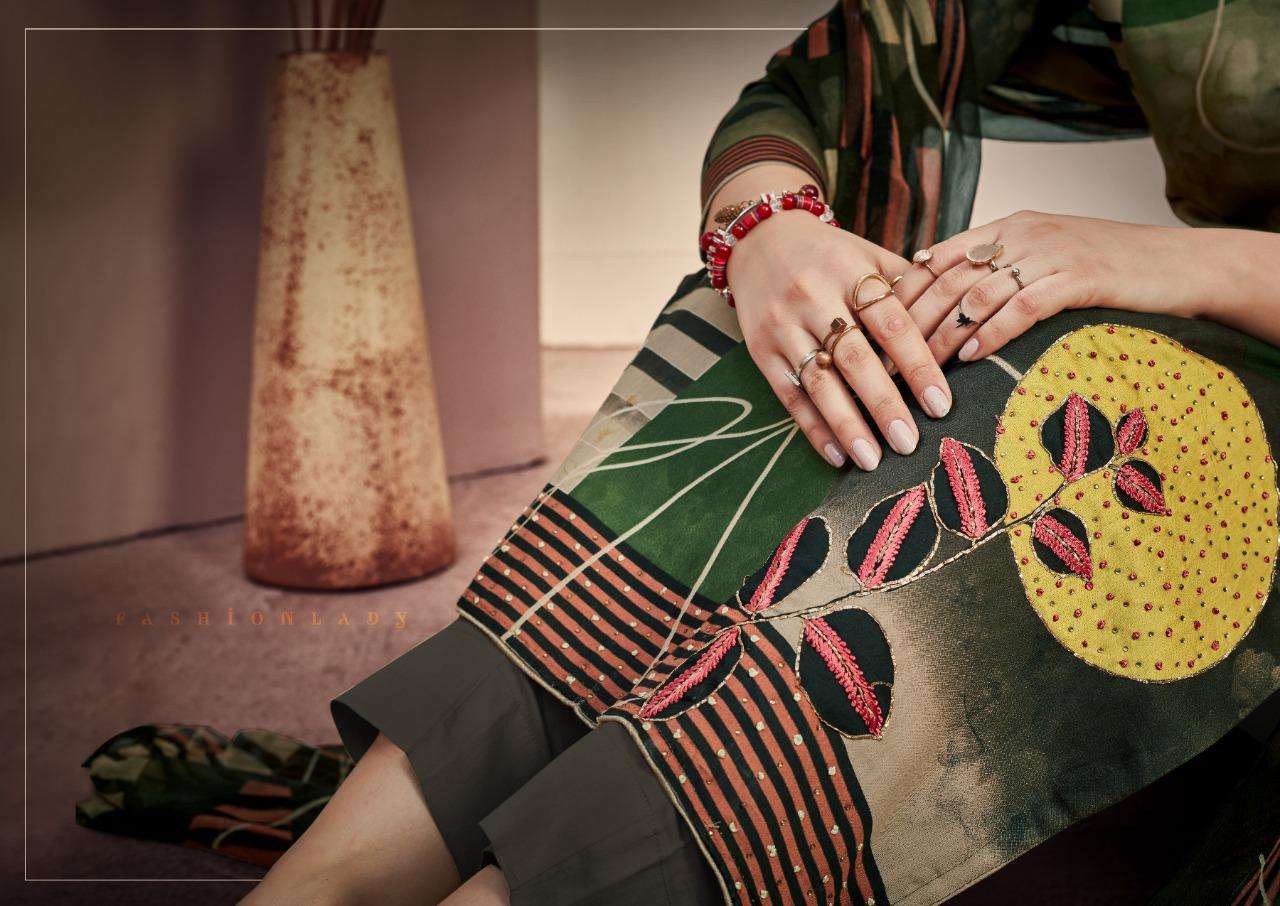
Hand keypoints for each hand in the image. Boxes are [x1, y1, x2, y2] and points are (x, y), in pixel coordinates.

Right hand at [728, 210, 953, 470]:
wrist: (760, 240)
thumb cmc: (829, 255)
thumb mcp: (868, 257)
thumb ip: (908, 288)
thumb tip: (957, 327)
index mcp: (850, 273)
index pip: (891, 323)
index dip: (918, 365)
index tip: (940, 405)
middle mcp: (813, 298)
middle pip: (854, 357)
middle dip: (883, 403)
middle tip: (909, 443)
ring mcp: (783, 326)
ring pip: (818, 381)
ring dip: (847, 424)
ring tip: (873, 460)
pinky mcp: (760, 350)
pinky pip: (789, 396)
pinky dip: (813, 428)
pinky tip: (837, 454)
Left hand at [897, 211, 1207, 363]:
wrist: (1181, 264)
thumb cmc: (1109, 270)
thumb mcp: (1044, 259)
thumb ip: (998, 271)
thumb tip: (945, 305)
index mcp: (1008, 227)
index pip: (937, 258)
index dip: (901, 296)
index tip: (873, 331)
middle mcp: (1024, 233)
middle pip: (948, 279)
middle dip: (911, 324)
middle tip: (884, 363)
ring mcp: (1052, 252)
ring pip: (979, 294)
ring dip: (944, 336)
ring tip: (920, 371)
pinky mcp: (1082, 276)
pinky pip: (1026, 304)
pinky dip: (995, 331)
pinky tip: (973, 357)